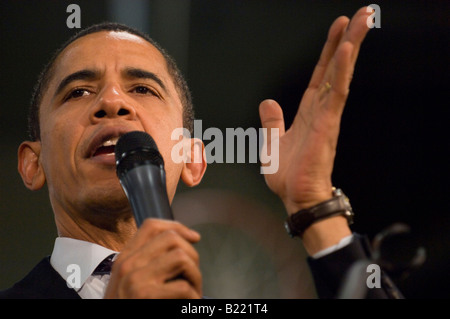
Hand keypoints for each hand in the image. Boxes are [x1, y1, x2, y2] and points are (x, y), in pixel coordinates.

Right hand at [104, 219, 201, 298]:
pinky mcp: (145, 296)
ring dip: (195, 276)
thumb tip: (182, 244)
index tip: (194, 237)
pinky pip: (184, 287)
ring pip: (182, 258)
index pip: (151, 226)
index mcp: (125, 258)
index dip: (178, 227)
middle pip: (171, 238)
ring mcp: (135, 280)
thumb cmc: (130, 305)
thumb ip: (148, 263)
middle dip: (192, 255)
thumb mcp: (130, 281)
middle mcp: (127, 264)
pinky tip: (189, 303)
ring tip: (193, 291)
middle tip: (193, 276)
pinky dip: (194, 297)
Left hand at [260, 7, 371, 214]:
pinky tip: (346, 51)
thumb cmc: (289, 176)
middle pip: (336, 69)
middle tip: (363, 14)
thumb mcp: (273, 144)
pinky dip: (340, 71)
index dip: (330, 51)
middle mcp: (321, 110)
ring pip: (340, 75)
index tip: (340, 28)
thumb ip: (273, 122)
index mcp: (308, 112)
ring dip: (351, 46)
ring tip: (364, 20)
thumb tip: (267, 102)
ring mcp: (326, 116)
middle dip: (348, 40)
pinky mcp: (327, 126)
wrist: (296, 199)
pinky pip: (335, 93)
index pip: (321, 75)